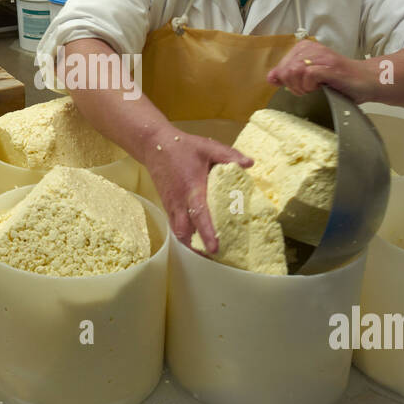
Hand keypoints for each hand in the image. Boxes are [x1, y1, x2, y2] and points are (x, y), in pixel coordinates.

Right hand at [143, 127, 251, 253]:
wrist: (154, 145)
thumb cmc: (182, 147)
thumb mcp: (208, 147)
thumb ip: (229, 155)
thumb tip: (250, 163)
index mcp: (191, 188)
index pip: (199, 215)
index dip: (207, 232)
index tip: (215, 248)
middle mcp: (179, 201)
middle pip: (185, 231)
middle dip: (197, 247)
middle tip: (214, 257)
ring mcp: (171, 204)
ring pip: (178, 231)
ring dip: (190, 243)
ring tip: (206, 253)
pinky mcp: (167, 205)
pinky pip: (174, 225)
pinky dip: (184, 234)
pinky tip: (195, 239)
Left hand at [266, 37, 377, 102]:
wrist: (366, 81)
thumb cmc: (340, 81)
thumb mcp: (309, 77)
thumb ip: (290, 75)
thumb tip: (270, 78)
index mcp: (305, 48)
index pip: (281, 66)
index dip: (287, 82)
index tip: (301, 86)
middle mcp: (312, 48)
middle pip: (285, 70)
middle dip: (293, 86)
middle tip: (309, 90)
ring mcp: (321, 56)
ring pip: (294, 71)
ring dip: (302, 87)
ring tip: (315, 89)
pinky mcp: (330, 66)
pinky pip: (308, 75)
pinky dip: (311, 86)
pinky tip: (320, 87)